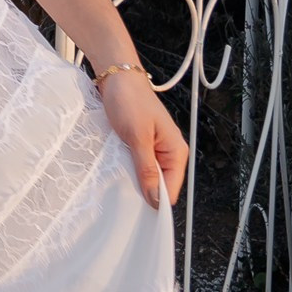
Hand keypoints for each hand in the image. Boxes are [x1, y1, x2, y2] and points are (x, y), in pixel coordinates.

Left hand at [97, 67, 187, 207]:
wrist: (116, 77)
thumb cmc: (129, 100)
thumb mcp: (138, 137)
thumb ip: (148, 168)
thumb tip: (156, 199)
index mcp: (176, 151)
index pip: (172, 190)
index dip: (157, 202)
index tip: (139, 214)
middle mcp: (168, 152)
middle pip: (159, 186)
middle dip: (143, 193)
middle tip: (123, 199)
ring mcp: (154, 149)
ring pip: (147, 177)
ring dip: (133, 181)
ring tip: (118, 184)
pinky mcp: (140, 145)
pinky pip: (137, 166)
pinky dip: (127, 170)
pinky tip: (115, 172)